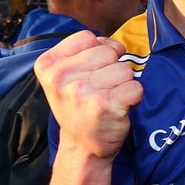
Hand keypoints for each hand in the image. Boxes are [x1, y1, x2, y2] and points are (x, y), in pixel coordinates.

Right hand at [35, 30, 141, 159]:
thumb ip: (84, 52)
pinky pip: (136, 87)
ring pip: (125, 69)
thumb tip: (114, 43)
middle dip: (113, 68)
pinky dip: (133, 97)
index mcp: (48, 65)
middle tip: (102, 89)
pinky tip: (118, 108)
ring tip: (109, 99)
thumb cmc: (79, 106)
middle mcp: (61, 77)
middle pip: (109, 51)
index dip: (99, 50)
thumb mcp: (66, 76)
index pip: (88, 37)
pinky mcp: (104, 105)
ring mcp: (82, 92)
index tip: (93, 70)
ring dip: (124, 84)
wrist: (82, 147)